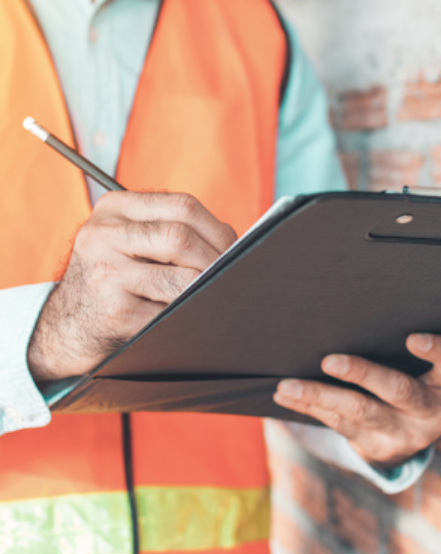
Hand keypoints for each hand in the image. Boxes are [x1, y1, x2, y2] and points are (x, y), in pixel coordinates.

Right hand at [28, 191, 235, 380]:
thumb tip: (234, 244)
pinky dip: (188, 315)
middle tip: (230, 276)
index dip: (218, 229)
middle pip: (181, 238)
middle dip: (215, 260)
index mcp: (113, 208)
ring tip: (210, 295)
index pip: (182, 206)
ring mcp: (105, 274)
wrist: (69, 324)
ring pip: (181, 279)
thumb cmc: (113, 279)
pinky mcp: (114, 312)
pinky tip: (188, 315)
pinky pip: (170, 313)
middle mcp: (102, 235)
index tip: (233, 249)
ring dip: (204, 290)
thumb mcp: (128, 241)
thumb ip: (169, 230)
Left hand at [274, 334, 440, 467]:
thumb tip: (357, 308)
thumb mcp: (424, 367)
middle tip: (329, 361)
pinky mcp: (374, 446)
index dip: (437, 351)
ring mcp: (403, 434)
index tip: (413, 338)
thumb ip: (405, 346)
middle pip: (398, 390)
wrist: (409, 436)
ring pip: (358, 412)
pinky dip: (308, 407)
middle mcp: (431, 412)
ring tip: (287, 385)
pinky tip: (285, 396)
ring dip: (318, 395)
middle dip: (362, 374)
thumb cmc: (413, 379)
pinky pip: (337, 424)